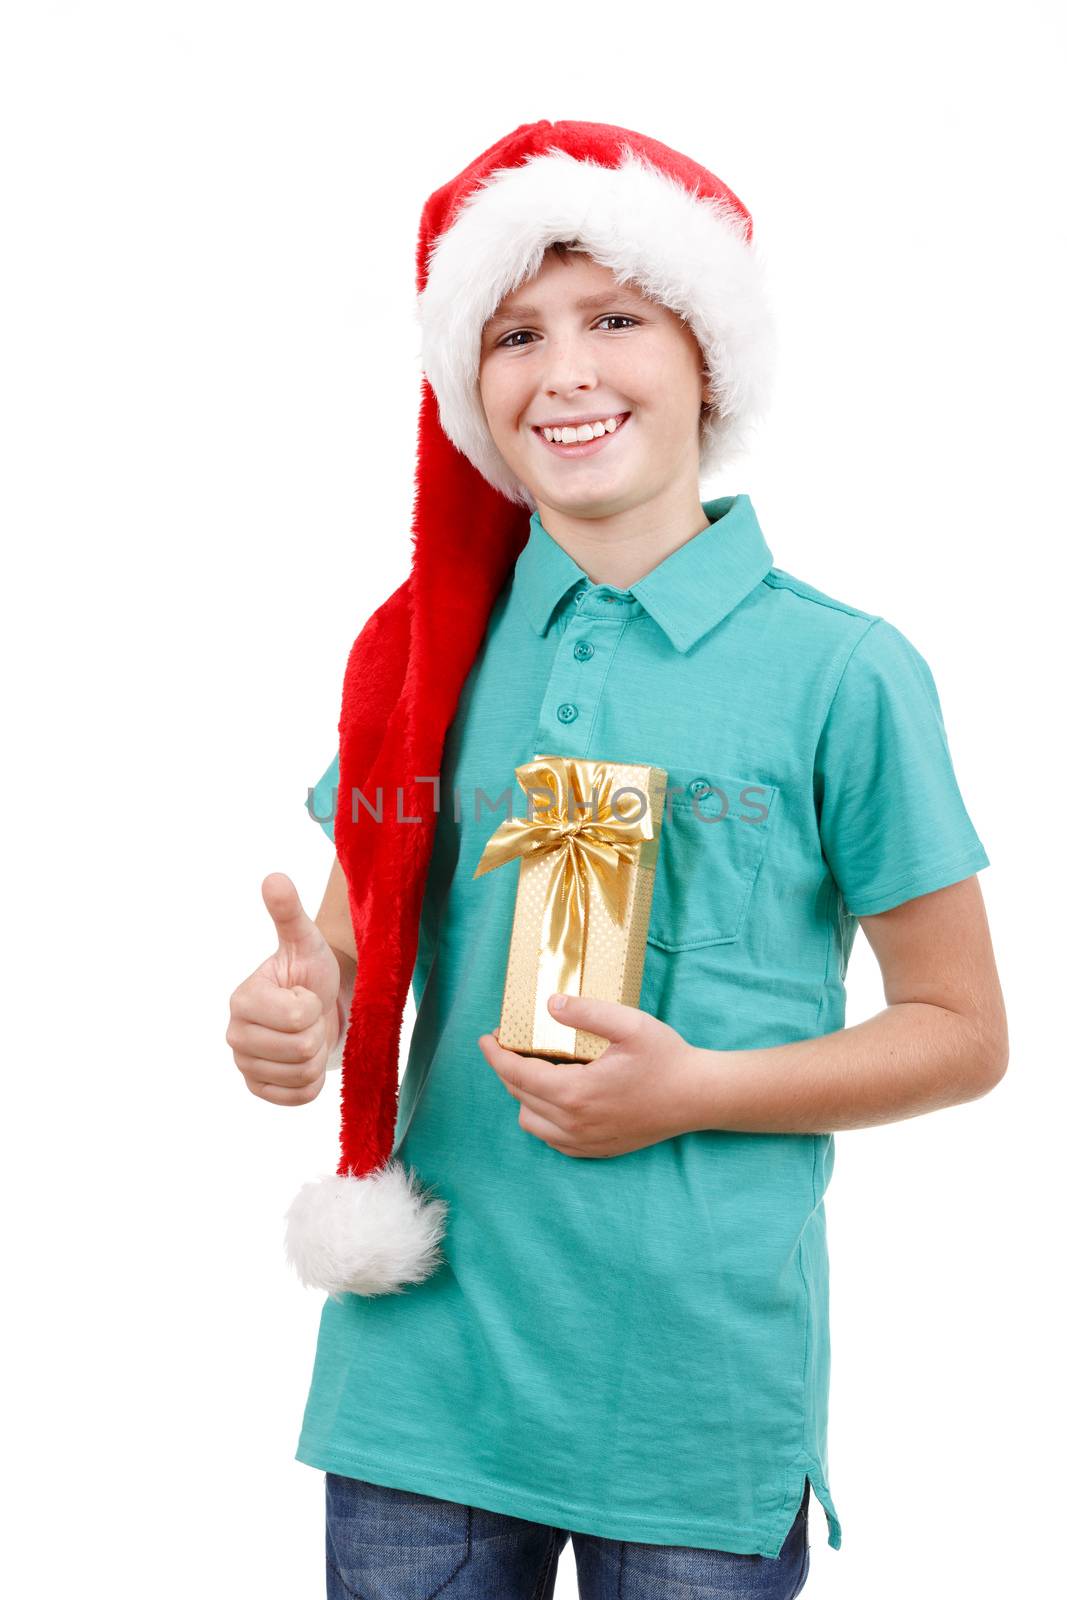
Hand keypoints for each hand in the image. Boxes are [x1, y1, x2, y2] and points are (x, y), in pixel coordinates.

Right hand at [227, 872, 340, 1105]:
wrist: (317, 1004)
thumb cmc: (310, 971)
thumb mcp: (304, 940)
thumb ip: (287, 913)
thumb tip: (274, 878)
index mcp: (242, 1000)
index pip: (297, 1017)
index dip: (312, 1004)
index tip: (303, 993)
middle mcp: (235, 1035)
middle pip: (301, 1048)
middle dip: (316, 1031)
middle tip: (308, 1015)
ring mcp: (245, 1064)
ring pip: (302, 1074)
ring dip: (315, 1054)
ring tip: (306, 1033)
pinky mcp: (259, 1089)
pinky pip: (299, 1097)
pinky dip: (311, 1082)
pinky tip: (304, 1059)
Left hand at [477, 992, 703, 1157]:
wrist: (699, 1097)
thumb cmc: (666, 1059)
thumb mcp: (629, 1024)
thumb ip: (587, 1013)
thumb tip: (549, 1005)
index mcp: (575, 1092)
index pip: (516, 1074)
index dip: (495, 1055)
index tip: (486, 1038)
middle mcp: (573, 1123)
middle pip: (519, 1096)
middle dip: (507, 1069)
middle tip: (511, 1045)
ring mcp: (584, 1142)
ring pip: (530, 1121)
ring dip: (523, 1095)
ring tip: (535, 1069)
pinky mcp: (595, 1150)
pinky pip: (552, 1138)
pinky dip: (542, 1117)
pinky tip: (556, 1095)